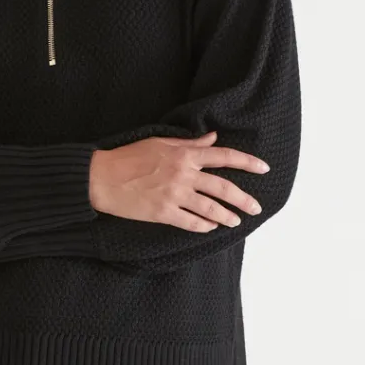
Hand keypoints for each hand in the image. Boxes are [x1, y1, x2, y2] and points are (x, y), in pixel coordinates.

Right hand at [88, 130, 268, 232]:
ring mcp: (173, 195)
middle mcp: (183, 174)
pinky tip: (210, 227)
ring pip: (210, 208)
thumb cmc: (128, 157)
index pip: (223, 156)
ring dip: (227, 216)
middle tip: (256, 207)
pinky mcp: (163, 213)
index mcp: (184, 154)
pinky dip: (204, 226)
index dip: (247, 162)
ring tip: (236, 221)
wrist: (101, 177)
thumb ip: (188, 143)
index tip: (264, 168)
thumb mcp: (160, 142)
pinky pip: (191, 222)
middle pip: (223, 187)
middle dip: (244, 199)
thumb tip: (212, 137)